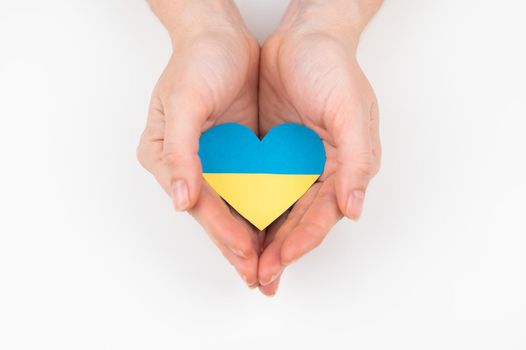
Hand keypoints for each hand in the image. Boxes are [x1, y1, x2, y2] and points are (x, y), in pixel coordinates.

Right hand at [137, 0, 261, 286]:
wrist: (221, 37)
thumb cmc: (197, 61)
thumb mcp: (184, 101)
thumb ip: (180, 151)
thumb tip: (179, 199)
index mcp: (165, 156)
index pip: (198, 203)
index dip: (222, 229)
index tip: (247, 252)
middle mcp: (187, 166)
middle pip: (215, 214)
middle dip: (237, 247)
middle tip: (260, 278)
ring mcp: (212, 162)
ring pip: (234, 208)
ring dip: (251, 238)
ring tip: (269, 268)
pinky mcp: (234, 155)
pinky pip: (249, 190)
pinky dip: (262, 212)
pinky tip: (277, 231)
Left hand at [257, 0, 381, 295]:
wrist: (303, 37)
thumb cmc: (333, 68)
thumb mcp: (351, 110)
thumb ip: (356, 160)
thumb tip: (354, 209)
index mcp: (344, 167)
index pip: (322, 214)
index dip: (302, 240)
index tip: (279, 260)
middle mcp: (320, 171)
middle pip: (299, 220)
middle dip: (280, 250)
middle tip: (260, 277)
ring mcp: (295, 163)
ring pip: (277, 209)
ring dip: (263, 237)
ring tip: (245, 263)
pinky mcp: (273, 152)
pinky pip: (259, 185)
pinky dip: (249, 207)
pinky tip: (234, 224)